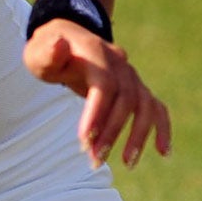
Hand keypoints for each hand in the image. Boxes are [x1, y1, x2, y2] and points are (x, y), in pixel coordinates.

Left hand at [24, 21, 172, 168]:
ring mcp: (131, 75)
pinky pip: (156, 107)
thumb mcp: (38, 52)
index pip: (104, 85)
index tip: (84, 140)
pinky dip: (162, 128)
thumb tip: (59, 45)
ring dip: (138, 135)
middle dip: (112, 132)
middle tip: (95, 159)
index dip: (97, 113)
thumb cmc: (48, 51)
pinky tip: (163, 153)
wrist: (67, 37)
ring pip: (145, 105)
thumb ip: (47, 54)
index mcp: (96, 52)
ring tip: (127, 163)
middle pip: (126, 99)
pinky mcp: (136, 87)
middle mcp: (119, 63)